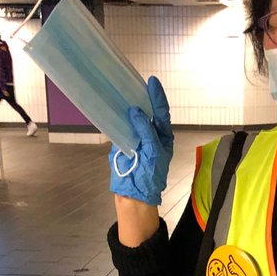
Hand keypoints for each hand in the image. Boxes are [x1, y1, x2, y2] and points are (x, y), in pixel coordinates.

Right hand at [109, 75, 172, 205]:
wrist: (134, 193)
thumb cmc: (150, 175)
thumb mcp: (153, 151)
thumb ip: (146, 131)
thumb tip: (136, 111)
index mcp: (163, 136)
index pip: (162, 112)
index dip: (157, 97)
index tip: (152, 82)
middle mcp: (150, 134)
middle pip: (147, 112)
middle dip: (143, 97)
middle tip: (136, 82)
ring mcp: (136, 137)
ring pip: (133, 117)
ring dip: (129, 105)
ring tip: (124, 90)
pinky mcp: (122, 141)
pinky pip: (120, 126)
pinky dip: (117, 116)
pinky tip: (114, 106)